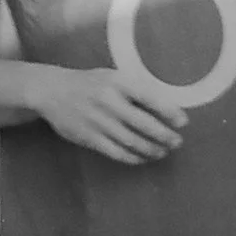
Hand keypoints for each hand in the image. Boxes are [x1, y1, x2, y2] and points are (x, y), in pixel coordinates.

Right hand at [29, 67, 187, 163]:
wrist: (52, 91)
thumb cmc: (89, 83)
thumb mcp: (112, 77)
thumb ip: (134, 90)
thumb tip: (165, 107)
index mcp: (118, 81)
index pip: (150, 97)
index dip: (169, 111)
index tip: (183, 122)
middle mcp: (109, 101)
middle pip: (144, 124)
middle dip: (165, 136)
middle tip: (177, 142)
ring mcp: (98, 121)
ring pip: (132, 141)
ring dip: (152, 149)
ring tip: (163, 151)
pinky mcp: (90, 138)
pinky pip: (117, 152)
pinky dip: (133, 157)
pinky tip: (143, 158)